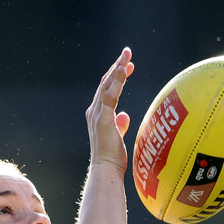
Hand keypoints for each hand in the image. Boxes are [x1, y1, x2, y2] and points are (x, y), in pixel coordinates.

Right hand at [85, 47, 133, 172]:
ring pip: (107, 85)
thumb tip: (125, 115)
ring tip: (127, 56)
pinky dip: (117, 81)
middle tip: (127, 52)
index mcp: (97, 115)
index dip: (116, 77)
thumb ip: (119, 124)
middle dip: (116, 66)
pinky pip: (110, 95)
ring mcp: (97, 115)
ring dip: (117, 68)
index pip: (106, 90)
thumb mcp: (117, 137)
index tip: (128, 67)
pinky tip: (124, 69)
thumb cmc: (112, 159)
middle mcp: (94, 112)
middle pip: (105, 83)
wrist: (106, 171)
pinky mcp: (103, 119)